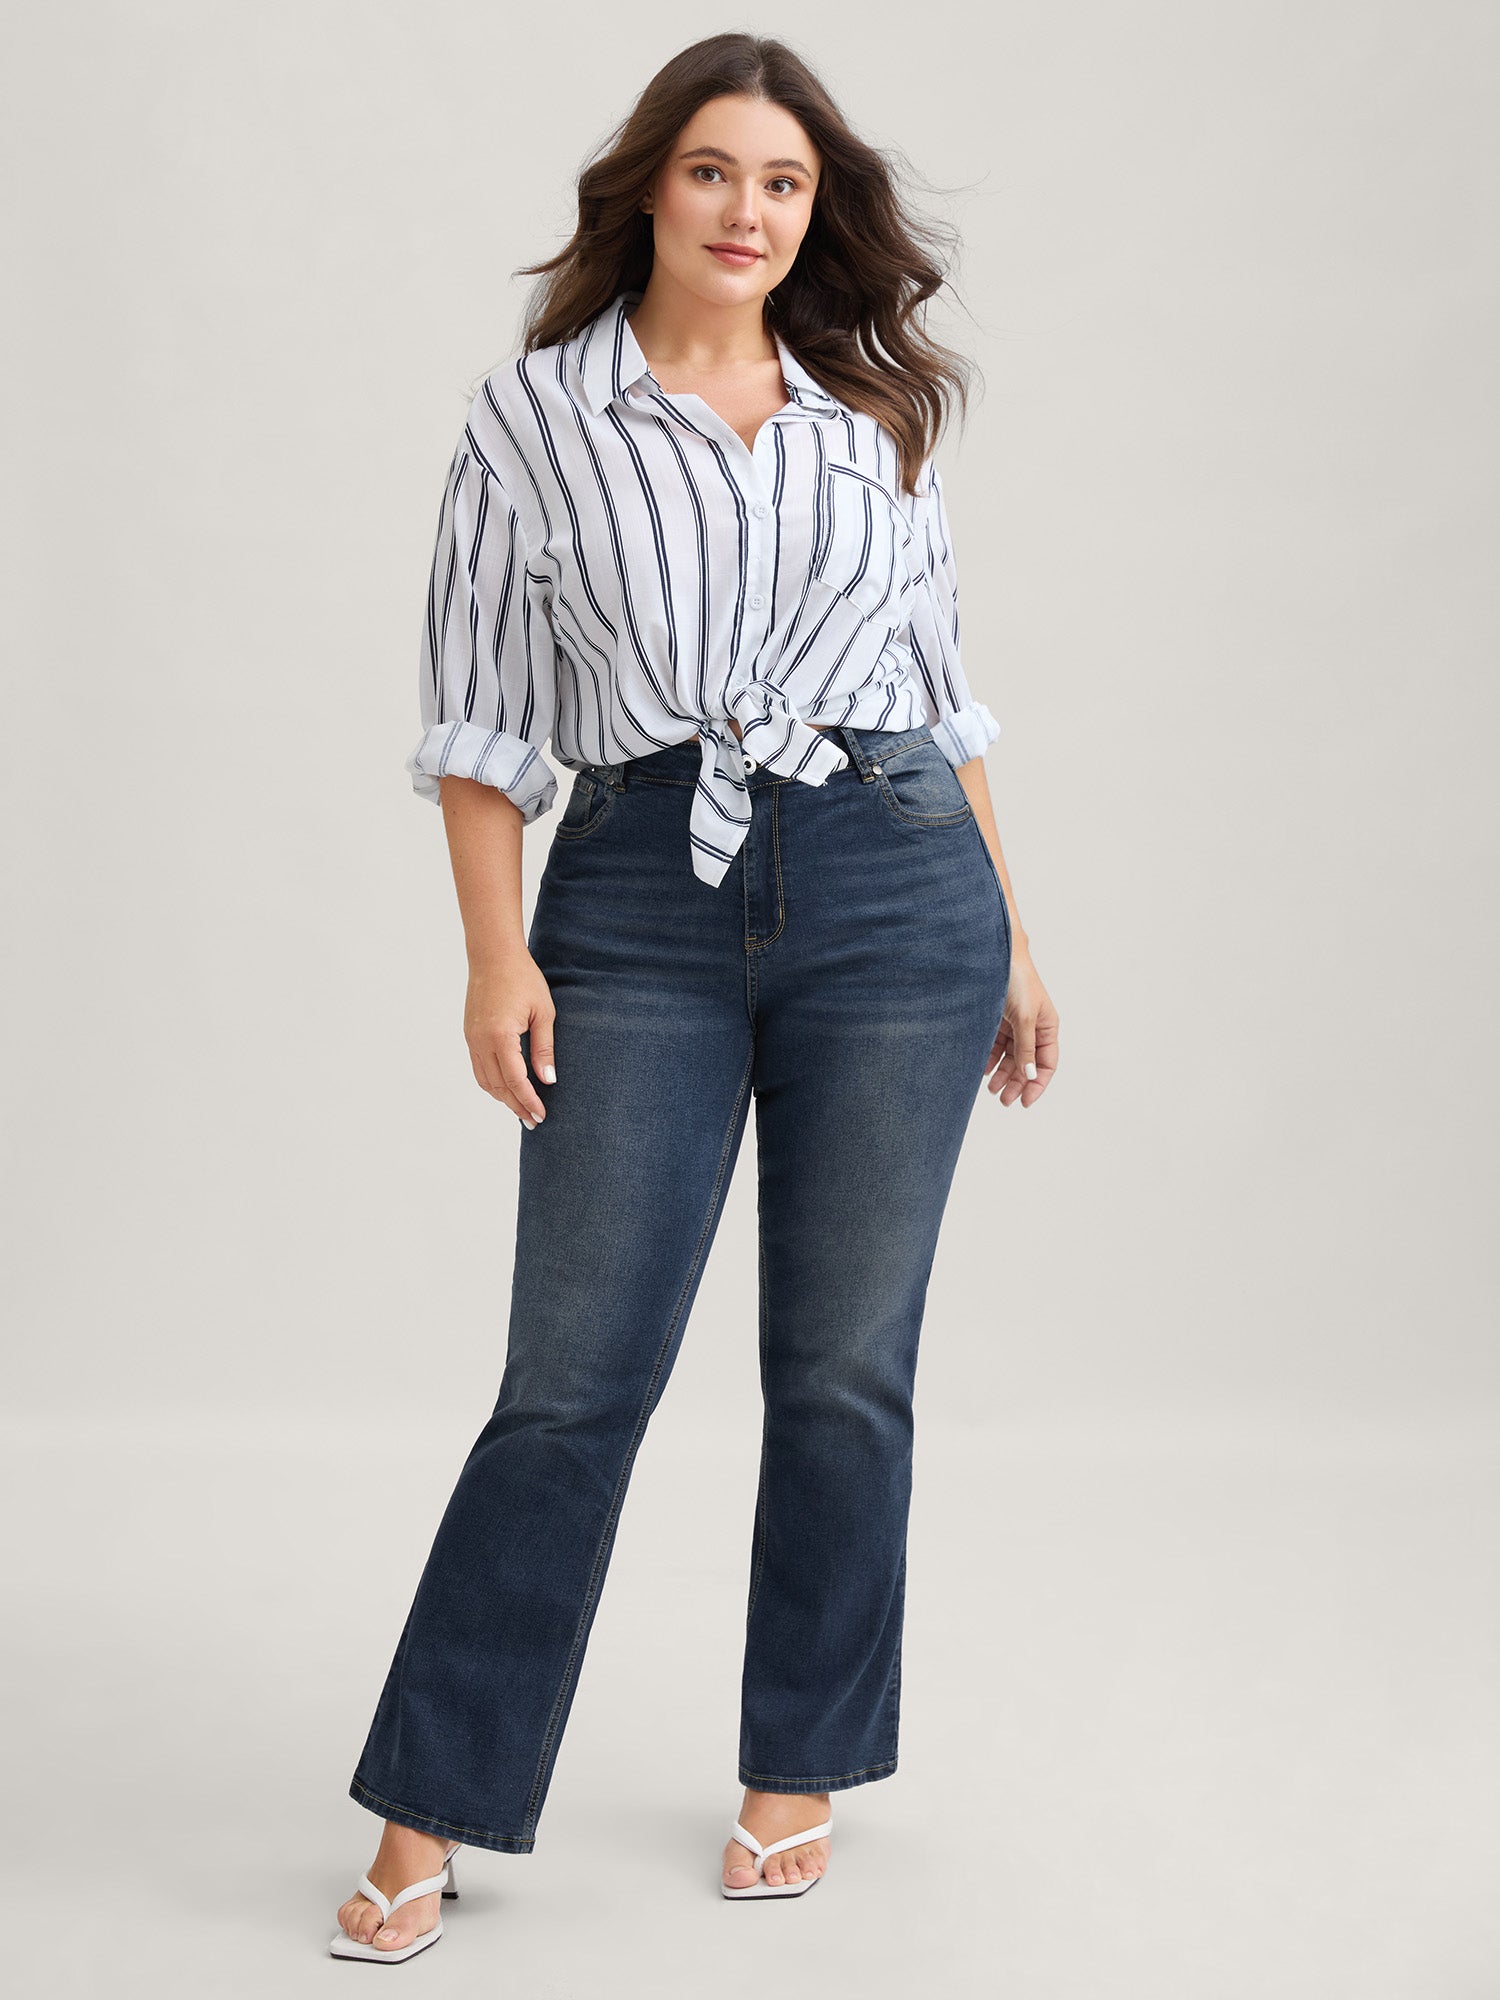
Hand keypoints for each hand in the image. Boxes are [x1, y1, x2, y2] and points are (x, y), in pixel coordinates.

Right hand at [463, 952, 557, 1128]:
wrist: (493, 955)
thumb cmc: (523, 978)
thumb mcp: (543, 1013)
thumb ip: (544, 1049)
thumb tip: (548, 1080)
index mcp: (501, 1036)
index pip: (515, 1080)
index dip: (529, 1100)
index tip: (541, 1115)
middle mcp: (481, 1041)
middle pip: (498, 1086)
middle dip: (516, 1106)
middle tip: (534, 1121)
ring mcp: (472, 1038)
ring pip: (485, 1080)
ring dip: (503, 1098)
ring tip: (521, 1109)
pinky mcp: (470, 1034)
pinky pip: (479, 1068)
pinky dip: (492, 1083)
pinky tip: (506, 1088)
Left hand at [985, 941, 1057, 1107]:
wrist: (994, 954)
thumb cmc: (1016, 980)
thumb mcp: (1023, 1017)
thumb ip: (1025, 1047)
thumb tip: (1029, 1074)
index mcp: (1047, 1026)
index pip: (1047, 1063)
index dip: (1038, 1084)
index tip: (1024, 1102)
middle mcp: (1033, 1027)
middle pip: (1027, 1063)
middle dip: (1016, 1083)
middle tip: (1003, 1100)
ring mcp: (1015, 1024)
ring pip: (1010, 1057)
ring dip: (1002, 1074)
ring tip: (990, 1089)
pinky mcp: (997, 1019)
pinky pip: (996, 1046)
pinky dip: (990, 1059)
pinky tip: (982, 1070)